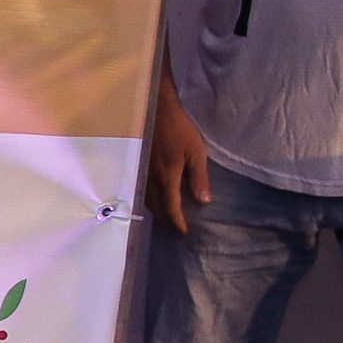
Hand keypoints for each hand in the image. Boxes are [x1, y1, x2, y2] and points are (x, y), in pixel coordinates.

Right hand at [145, 73, 213, 236]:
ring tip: (164, 216)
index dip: (177, 221)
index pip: (171, 207)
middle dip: (165, 219)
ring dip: (155, 211)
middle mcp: (151, 179)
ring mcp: (141, 172)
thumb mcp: (196, 152)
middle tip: (174, 227)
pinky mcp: (138, 165)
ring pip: (146, 200)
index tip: (184, 231)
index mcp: (167, 177)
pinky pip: (141, 189)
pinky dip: (147, 199)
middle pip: (156, 207)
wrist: (154, 110)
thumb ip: (199, 177)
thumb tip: (204, 201)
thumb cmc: (179, 129)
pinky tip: (151, 198)